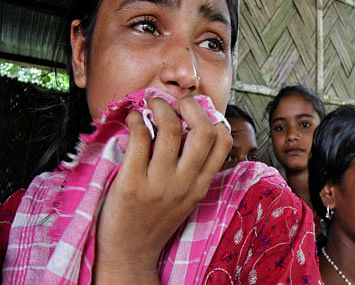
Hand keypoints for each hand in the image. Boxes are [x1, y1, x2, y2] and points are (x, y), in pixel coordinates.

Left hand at [93, 97, 231, 283]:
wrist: (129, 253)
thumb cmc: (155, 221)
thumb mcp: (186, 198)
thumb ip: (192, 170)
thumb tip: (188, 128)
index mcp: (200, 185)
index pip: (223, 142)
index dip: (214, 118)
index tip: (197, 113)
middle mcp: (184, 183)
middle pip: (203, 130)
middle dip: (191, 105)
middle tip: (177, 103)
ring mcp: (159, 184)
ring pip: (170, 128)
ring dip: (160, 107)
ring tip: (151, 105)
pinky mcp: (131, 183)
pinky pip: (140, 138)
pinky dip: (136, 120)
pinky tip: (133, 120)